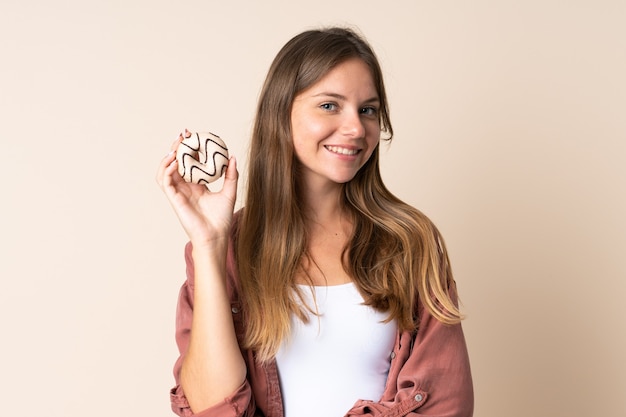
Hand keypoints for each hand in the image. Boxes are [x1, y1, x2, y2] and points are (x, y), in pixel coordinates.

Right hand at [156, 130, 237, 246]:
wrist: (216, 236)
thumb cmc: (222, 218)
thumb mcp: (230, 192)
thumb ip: (231, 175)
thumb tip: (232, 157)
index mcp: (196, 184)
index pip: (188, 162)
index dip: (188, 148)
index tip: (193, 134)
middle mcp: (185, 187)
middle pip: (175, 163)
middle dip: (176, 147)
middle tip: (183, 135)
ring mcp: (178, 193)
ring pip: (165, 171)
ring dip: (167, 158)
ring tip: (176, 148)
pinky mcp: (174, 200)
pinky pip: (165, 182)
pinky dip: (167, 170)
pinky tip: (175, 162)